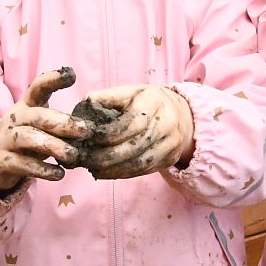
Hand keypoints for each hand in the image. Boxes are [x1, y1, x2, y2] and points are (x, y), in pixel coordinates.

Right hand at [0, 68, 90, 193]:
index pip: (37, 87)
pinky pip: (23, 164)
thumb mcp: (40, 127)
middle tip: (86, 130)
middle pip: (38, 116)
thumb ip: (60, 124)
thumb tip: (91, 128)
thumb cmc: (27, 140)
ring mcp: (5, 140)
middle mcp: (14, 119)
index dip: (53, 79)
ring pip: (29, 138)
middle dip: (63, 123)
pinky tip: (58, 174)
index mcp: (25, 106)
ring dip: (53, 146)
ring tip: (73, 155)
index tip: (72, 75)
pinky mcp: (2, 161)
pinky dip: (42, 169)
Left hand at [68, 84, 193, 179]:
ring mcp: (171, 143)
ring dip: (113, 169)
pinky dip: (122, 174)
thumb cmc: (147, 102)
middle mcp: (167, 123)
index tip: (90, 138)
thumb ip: (107, 98)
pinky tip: (106, 172)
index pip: (133, 122)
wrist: (182, 115)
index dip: (110, 133)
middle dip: (107, 156)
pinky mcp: (170, 159)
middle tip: (85, 159)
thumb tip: (83, 108)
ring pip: (140, 162)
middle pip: (135, 145)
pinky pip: (144, 170)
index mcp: (155, 101)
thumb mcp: (130, 92)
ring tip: (92, 168)